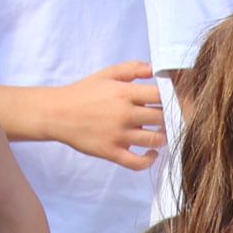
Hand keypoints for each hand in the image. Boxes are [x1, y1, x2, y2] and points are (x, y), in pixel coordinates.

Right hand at [35, 63, 164, 169]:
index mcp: (125, 93)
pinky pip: (137, 162)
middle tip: (172, 118)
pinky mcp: (110, 152)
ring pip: (154, 139)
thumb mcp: (108, 74)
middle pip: (162, 117)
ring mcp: (118, 135)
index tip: (175, 101)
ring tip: (162, 133)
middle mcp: (124, 114)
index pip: (161, 95)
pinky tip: (152, 153)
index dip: (173, 98)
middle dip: (171, 118)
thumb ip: (133, 69)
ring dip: (163, 137)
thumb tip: (156, 69)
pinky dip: (149, 160)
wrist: (57, 113)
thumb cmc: (84, 92)